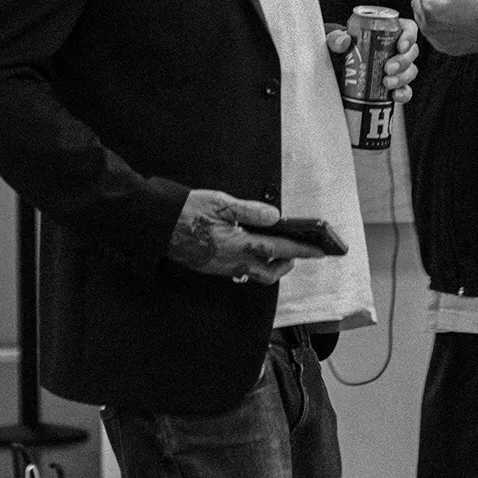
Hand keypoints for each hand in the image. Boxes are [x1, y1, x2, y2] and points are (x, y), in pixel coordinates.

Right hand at [167, 190, 323, 284]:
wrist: (159, 225)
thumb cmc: (187, 212)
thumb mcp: (221, 203)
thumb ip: (250, 210)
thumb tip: (275, 216)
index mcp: (240, 244)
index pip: (280, 250)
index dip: (302, 250)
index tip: (318, 250)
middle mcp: (234, 261)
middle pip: (270, 272)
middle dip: (287, 264)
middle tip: (298, 252)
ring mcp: (222, 267)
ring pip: (255, 274)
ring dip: (270, 266)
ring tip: (277, 252)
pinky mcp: (212, 268)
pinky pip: (240, 272)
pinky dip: (253, 265)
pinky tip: (250, 251)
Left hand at [326, 19, 418, 103]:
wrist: (337, 69)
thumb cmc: (342, 49)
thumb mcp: (336, 40)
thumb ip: (336, 38)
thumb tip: (344, 41)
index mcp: (389, 32)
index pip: (408, 29)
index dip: (409, 37)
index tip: (400, 46)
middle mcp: (396, 50)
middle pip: (412, 52)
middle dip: (403, 61)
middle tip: (388, 68)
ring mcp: (398, 69)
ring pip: (410, 71)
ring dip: (402, 78)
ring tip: (386, 82)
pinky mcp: (395, 86)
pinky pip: (406, 90)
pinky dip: (403, 94)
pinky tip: (394, 95)